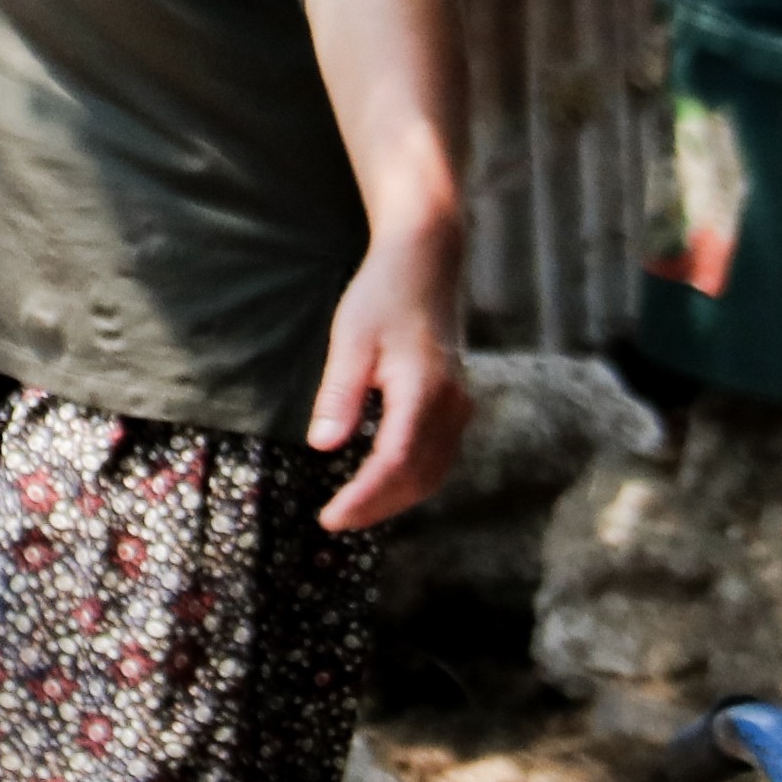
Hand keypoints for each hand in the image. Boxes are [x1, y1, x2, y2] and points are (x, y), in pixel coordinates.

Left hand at [306, 213, 469, 532]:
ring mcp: (459, 406)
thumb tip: (322, 446)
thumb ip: (339, 395)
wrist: (427, 260)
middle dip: (377, 507)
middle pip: (418, 478)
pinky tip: (382, 483)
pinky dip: (411, 480)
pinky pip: (439, 457)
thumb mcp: (350, 338)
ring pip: (434, 472)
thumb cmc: (383, 294)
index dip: (363, 497)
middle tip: (334, 520)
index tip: (329, 517)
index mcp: (423, 390)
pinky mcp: (457, 404)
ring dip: (396, 499)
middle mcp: (450, 405)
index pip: (395, 462)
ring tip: (354, 510)